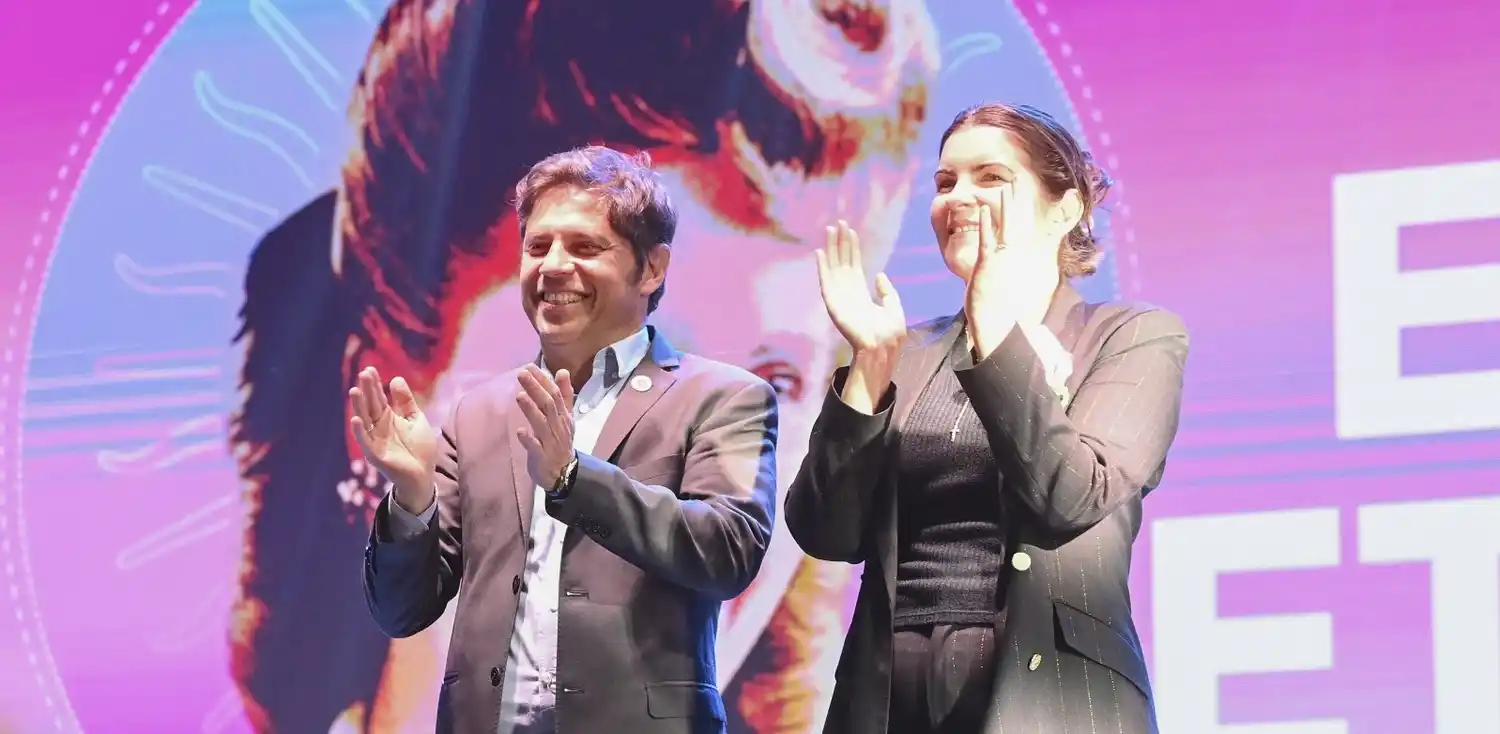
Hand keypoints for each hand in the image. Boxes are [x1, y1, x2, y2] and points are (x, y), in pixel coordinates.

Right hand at [349, 367, 438, 508]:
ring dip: (358, 407)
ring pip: (364, 421)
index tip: (370, 369)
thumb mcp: (415, 419)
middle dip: (366, 390)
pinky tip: (356, 419)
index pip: (378, 398)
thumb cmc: (419, 448)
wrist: (423, 475)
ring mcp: (375, 441)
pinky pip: (366, 442)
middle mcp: (378, 428)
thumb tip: (396, 378)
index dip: (374, 385)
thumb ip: (406, 401)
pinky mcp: (376, 456)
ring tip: (354, 391)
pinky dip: (360, 432)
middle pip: (369, 406)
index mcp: (387, 418)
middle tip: (363, 373)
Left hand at [515, 364, 576, 488]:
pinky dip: (528, 438)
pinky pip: (535, 447)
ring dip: (531, 409)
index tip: (530, 367)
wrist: (564, 473)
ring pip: (542, 423)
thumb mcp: (565, 417)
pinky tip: (519, 431)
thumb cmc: (560, 441)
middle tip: (521, 374)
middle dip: (535, 388)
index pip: (555, 394)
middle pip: (548, 404)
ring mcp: (550, 441)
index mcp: (563, 416)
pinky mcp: (542, 456)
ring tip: (519, 396)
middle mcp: (558, 426)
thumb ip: (563, 395)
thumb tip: (562, 371)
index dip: (543, 380)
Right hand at [815, 220, 905, 356]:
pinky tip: (820, 252)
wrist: (882, 346)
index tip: (850, 231)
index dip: (852, 248)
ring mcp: (839, 296)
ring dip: (831, 248)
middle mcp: (848, 291)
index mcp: (861, 293)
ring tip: (830, 230)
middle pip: (842, 261)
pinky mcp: (833, 302)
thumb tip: (879, 274)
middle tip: (839, 223)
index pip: (854, 265)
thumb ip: (886, 290)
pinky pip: (826, 281)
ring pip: (834, 266)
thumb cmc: (889, 331)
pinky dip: (822, 267)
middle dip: (840, 242)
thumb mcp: (893, 305)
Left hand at [965, 187, 1027, 315]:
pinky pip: (987, 240)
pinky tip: (982, 208)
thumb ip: (1013, 274)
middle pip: (1018, 222)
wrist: (999, 327)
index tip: (1024, 194)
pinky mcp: (988, 265)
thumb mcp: (1011, 289)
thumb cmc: (1003, 310)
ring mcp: (1003, 260)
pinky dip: (985, 224)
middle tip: (1018, 180)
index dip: (1023, 210)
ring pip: (1006, 227)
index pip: (1023, 228)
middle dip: (1018, 201)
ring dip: (1005, 206)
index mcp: (1020, 259)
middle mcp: (1015, 256)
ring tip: (1005, 186)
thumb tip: (1019, 266)